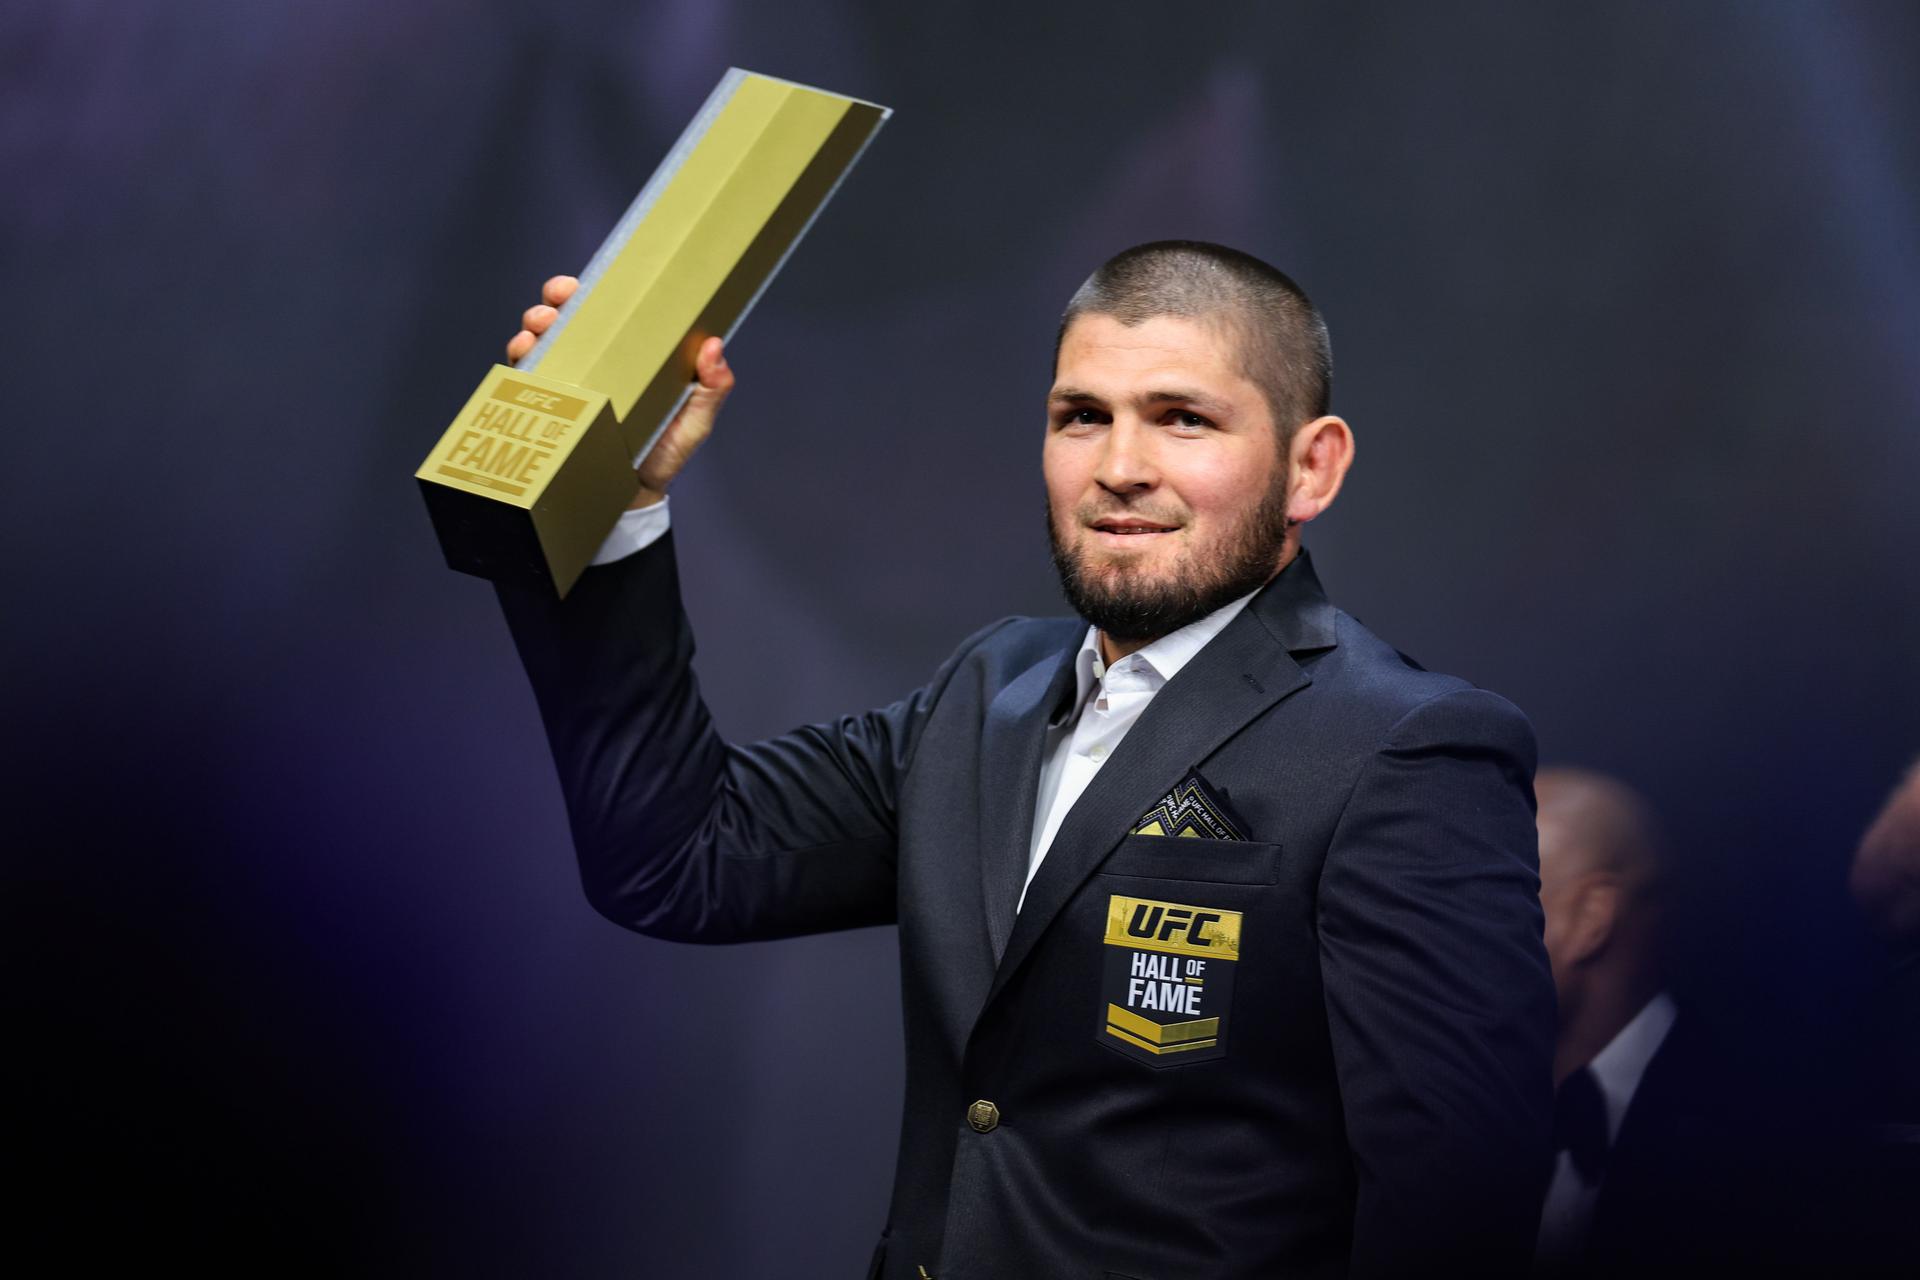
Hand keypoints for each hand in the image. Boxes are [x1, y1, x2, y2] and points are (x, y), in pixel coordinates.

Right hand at [506, 274, 734, 508]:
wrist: (635, 496)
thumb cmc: (667, 452)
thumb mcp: (697, 420)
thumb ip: (712, 387)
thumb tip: (715, 346)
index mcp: (629, 353)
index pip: (606, 310)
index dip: (589, 290)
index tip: (579, 284)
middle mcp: (595, 361)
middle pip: (566, 317)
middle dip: (553, 301)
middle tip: (555, 305)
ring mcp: (569, 381)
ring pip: (540, 340)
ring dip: (533, 327)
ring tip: (539, 331)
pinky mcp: (550, 405)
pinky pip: (525, 377)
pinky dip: (520, 360)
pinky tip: (525, 357)